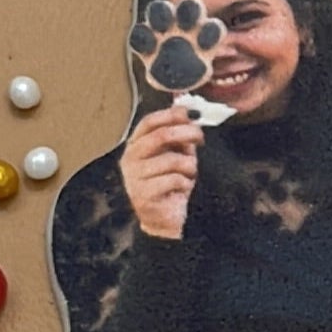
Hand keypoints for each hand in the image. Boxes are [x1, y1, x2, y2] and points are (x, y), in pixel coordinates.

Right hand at [120, 103, 203, 240]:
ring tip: (189, 175)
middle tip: (200, 137)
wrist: (164, 219)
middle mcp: (130, 159)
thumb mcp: (176, 155)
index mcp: (136, 145)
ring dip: (189, 166)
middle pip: (161, 136)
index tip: (191, 115)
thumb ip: (179, 136)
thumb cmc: (171, 184)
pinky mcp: (143, 195)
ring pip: (172, 160)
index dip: (171, 114)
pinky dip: (185, 183)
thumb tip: (191, 112)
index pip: (149, 122)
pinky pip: (174, 180)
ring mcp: (134, 178)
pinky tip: (182, 190)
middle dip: (186, 133)